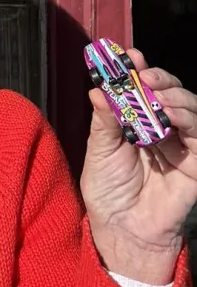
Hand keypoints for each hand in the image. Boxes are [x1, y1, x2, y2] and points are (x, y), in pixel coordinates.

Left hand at [81, 49, 196, 284]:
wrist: (121, 230)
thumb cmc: (108, 190)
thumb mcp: (100, 149)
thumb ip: (104, 120)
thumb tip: (97, 89)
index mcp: (138, 122)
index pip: (144, 89)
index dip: (139, 70)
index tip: (129, 55)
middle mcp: (162, 129)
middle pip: (170, 93)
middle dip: (158, 77)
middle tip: (143, 72)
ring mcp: (182, 146)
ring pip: (189, 108)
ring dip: (173, 93)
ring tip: (155, 90)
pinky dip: (186, 118)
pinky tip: (168, 111)